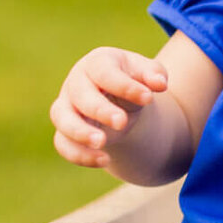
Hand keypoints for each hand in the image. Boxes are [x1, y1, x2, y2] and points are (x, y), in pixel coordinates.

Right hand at [51, 46, 168, 168]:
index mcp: (97, 63)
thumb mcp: (146, 73)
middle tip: (121, 122)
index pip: (104, 72)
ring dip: (80, 132)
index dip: (125, 86)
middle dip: (100, 109)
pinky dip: (79, 154)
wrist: (119, 100)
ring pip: (62, 118)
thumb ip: (155, 74)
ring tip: (102, 143)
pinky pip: (63, 143)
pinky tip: (104, 160)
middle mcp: (76, 83)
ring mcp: (66, 106)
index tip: (148, 98)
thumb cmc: (132, 81)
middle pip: (79, 94)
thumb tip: (160, 84)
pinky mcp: (64, 130)